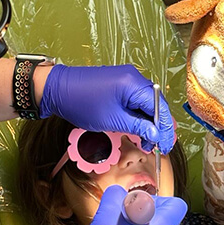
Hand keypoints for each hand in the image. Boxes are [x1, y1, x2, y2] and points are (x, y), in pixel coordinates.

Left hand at [40, 64, 174, 152]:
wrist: (57, 89)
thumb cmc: (81, 103)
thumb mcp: (113, 120)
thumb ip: (138, 127)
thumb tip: (155, 134)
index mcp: (133, 84)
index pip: (160, 107)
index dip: (165, 128)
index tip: (165, 144)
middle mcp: (133, 77)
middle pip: (156, 104)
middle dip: (159, 127)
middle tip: (159, 146)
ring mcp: (126, 78)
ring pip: (146, 103)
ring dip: (148, 123)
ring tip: (146, 142)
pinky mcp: (119, 83)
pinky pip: (135, 100)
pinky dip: (138, 115)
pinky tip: (138, 129)